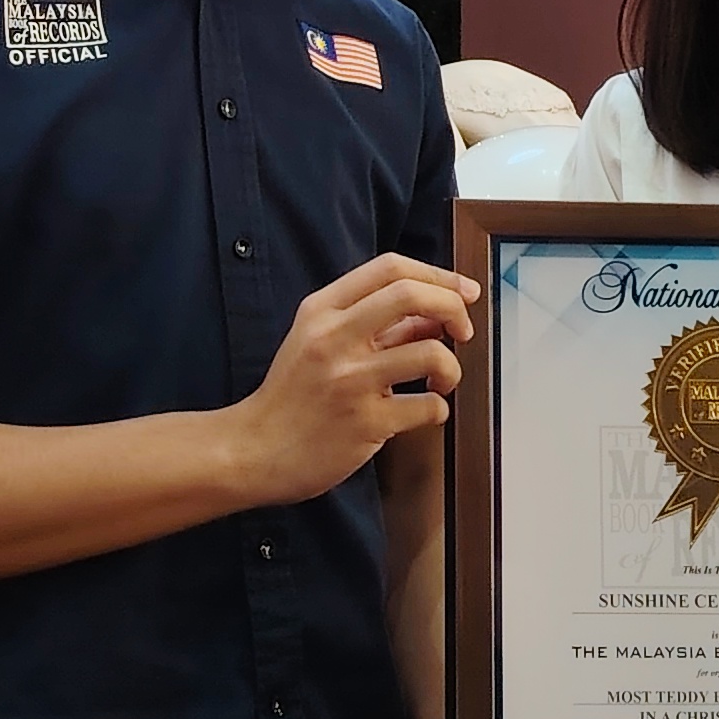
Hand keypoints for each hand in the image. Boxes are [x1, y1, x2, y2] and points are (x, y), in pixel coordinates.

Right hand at [229, 258, 471, 506]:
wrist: (255, 450)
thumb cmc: (292, 396)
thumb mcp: (318, 341)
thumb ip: (372, 324)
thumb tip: (434, 314)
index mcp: (321, 310)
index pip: (389, 268)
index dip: (437, 274)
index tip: (461, 291)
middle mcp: (334, 338)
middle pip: (412, 296)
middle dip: (454, 308)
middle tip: (463, 330)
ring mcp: (350, 381)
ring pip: (431, 353)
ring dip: (452, 367)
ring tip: (442, 381)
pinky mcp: (365, 422)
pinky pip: (428, 406)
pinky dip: (439, 408)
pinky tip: (426, 412)